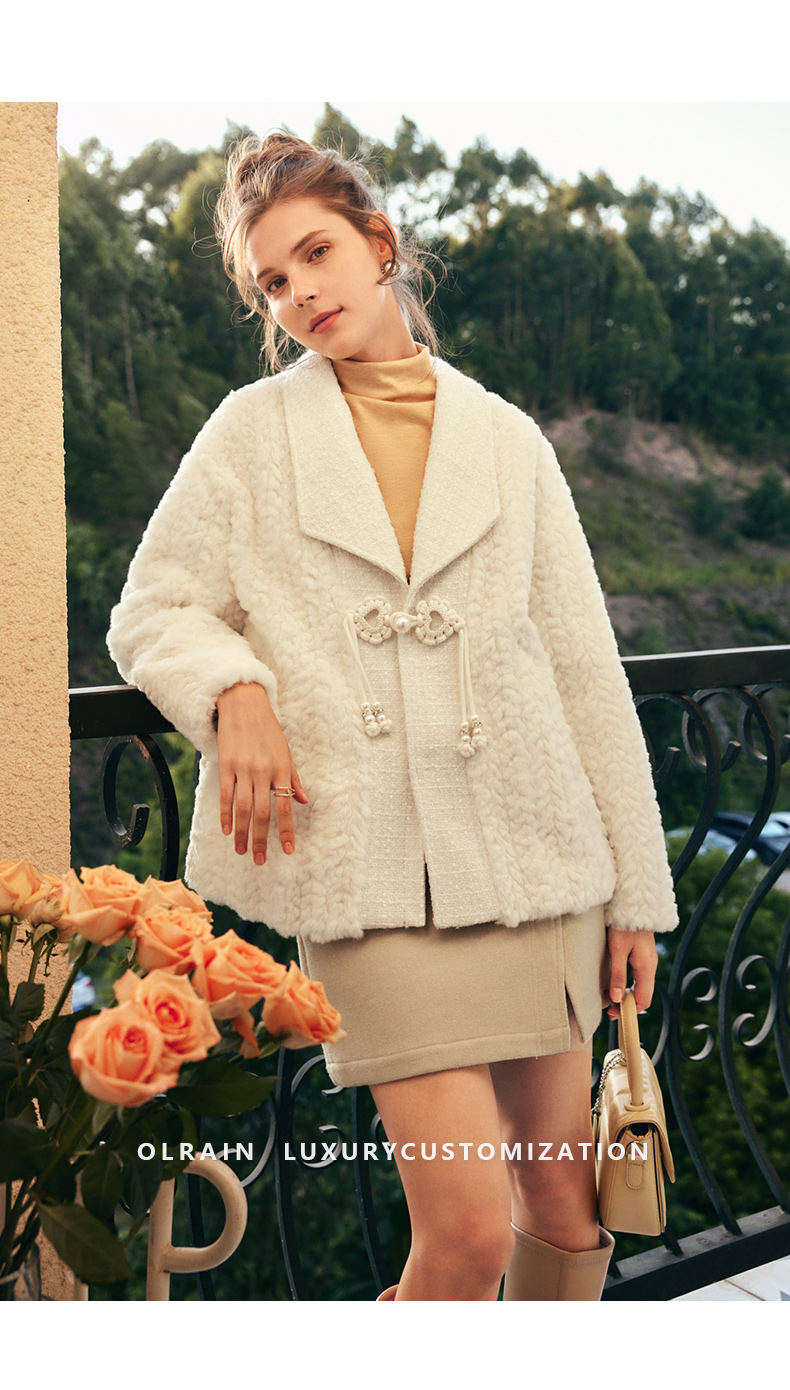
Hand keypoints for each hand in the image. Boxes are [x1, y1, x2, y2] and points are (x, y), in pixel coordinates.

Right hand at [215, 682, 308, 863]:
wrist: (243, 704)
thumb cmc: (267, 729)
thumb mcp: (285, 752)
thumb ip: (293, 778)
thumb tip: (303, 801)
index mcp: (282, 769)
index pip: (285, 806)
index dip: (286, 830)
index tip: (288, 850)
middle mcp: (263, 771)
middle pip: (261, 813)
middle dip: (261, 840)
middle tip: (260, 860)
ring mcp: (243, 768)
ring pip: (242, 808)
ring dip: (242, 833)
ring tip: (241, 851)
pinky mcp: (226, 764)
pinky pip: (226, 794)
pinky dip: (226, 814)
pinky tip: (227, 830)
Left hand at [605, 928, 657, 1020]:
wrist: (634, 905)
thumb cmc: (624, 925)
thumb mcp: (617, 950)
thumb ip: (618, 975)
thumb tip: (616, 998)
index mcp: (646, 968)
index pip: (643, 1000)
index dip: (630, 1010)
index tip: (614, 1014)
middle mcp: (650, 967)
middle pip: (643, 995)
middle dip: (628, 1005)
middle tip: (610, 1010)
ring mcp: (648, 962)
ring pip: (641, 987)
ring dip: (628, 995)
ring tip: (611, 999)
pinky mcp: (643, 957)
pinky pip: (640, 978)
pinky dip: (630, 986)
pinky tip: (618, 984)